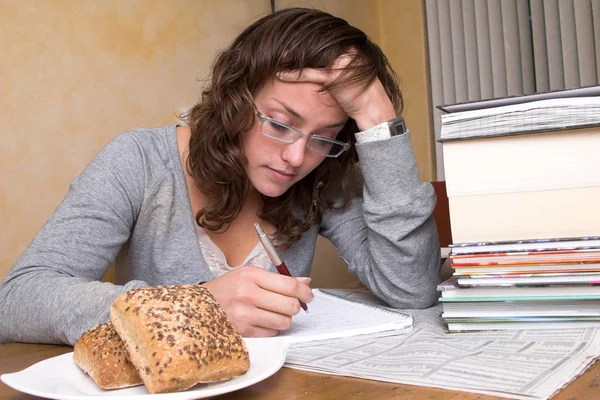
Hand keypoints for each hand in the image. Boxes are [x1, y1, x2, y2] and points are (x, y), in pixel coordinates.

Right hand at [201, 266, 312, 336]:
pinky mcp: (243, 331)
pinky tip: (264, 320)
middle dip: (296, 306)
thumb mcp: (250, 274)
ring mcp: (245, 315)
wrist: (200, 305)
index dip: (305, 292)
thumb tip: (305, 283)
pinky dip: (273, 327)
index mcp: (251, 275)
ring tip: (276, 312)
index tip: (308, 295)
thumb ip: (278, 279)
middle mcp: (248, 294)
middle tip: (292, 304)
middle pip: (290, 305)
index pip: (289, 286)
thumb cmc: (227, 288)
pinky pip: (272, 332)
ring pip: (284, 321)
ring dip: (285, 318)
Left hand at [277, 52, 396, 130]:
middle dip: (297, 53)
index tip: (288, 51)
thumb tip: (320, 68)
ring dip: (292, 60)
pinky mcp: (336, 75)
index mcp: (350, 49)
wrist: (373, 109)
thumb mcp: (345, 78)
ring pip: (311, 59)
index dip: (305, 49)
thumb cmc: (358, 96)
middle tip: (278, 54)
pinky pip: (311, 72)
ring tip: (275, 61)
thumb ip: (333, 69)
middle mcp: (347, 51)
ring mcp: (342, 62)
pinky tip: (280, 73)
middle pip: (316, 49)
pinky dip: (294, 73)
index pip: (323, 45)